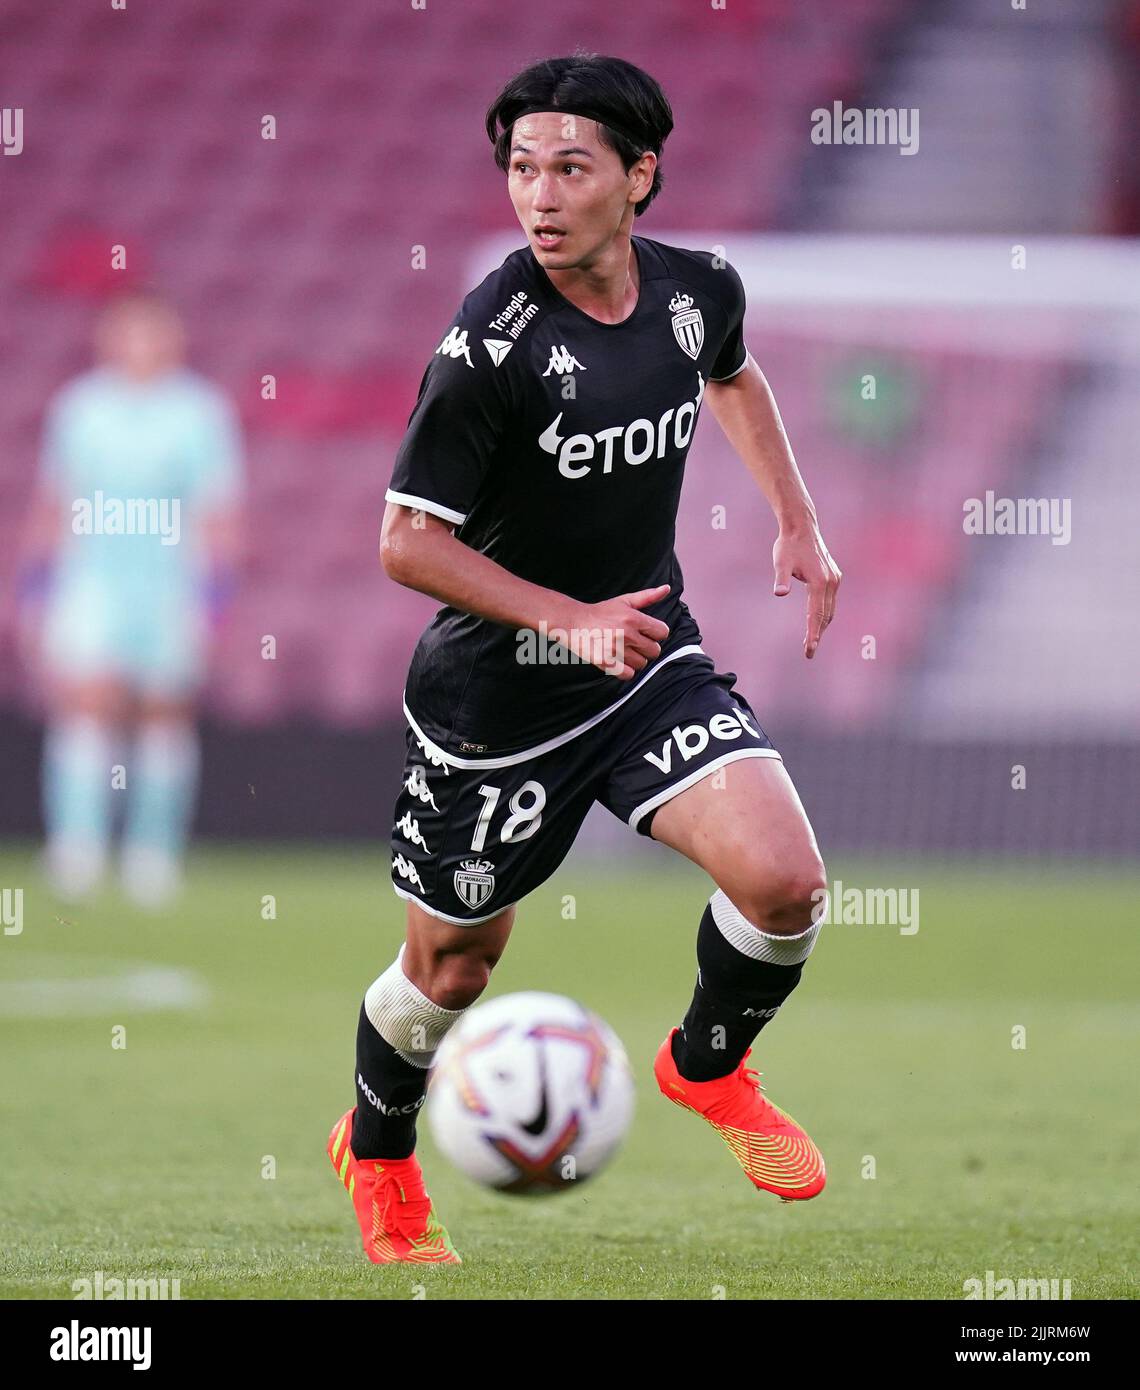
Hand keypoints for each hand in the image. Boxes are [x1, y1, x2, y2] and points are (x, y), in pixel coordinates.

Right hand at [561, 584, 671, 679]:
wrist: (573, 622)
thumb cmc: (600, 612)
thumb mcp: (624, 601)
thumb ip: (647, 597)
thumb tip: (667, 589)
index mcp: (633, 618)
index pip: (662, 632)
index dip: (655, 634)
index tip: (646, 633)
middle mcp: (627, 634)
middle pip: (655, 651)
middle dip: (646, 648)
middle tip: (634, 644)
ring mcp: (616, 649)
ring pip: (642, 664)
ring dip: (635, 660)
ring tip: (623, 651)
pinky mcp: (606, 662)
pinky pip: (628, 675)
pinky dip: (625, 671)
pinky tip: (618, 662)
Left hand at [773, 526, 840, 658]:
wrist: (801, 527)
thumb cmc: (788, 545)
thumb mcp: (780, 562)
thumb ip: (781, 579)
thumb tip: (779, 593)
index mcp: (820, 582)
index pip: (816, 615)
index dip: (812, 634)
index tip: (809, 650)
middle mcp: (831, 582)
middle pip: (826, 616)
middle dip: (817, 634)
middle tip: (808, 652)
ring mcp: (835, 579)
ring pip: (830, 610)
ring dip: (822, 626)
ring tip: (812, 642)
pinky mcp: (834, 576)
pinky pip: (830, 601)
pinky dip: (825, 614)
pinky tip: (818, 621)